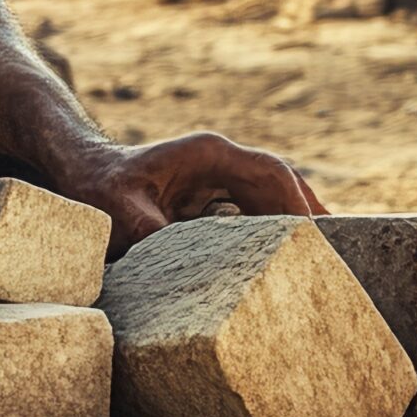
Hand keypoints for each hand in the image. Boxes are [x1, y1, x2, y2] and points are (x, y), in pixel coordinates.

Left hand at [55, 132, 326, 253]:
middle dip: (310, 216)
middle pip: (282, 183)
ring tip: (327, 263)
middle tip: (339, 257)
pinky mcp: (214, 196)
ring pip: (273, 196)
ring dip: (298, 223)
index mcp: (208, 153)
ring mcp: (220, 177)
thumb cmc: (96, 185)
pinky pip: (256, 210)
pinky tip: (288, 263)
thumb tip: (180, 256)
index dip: (297, 203)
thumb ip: (149, 229)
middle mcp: (221, 161)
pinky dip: (275, 232)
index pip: (269, 173)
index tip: (315, 237)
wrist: (77, 172)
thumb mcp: (118, 209)